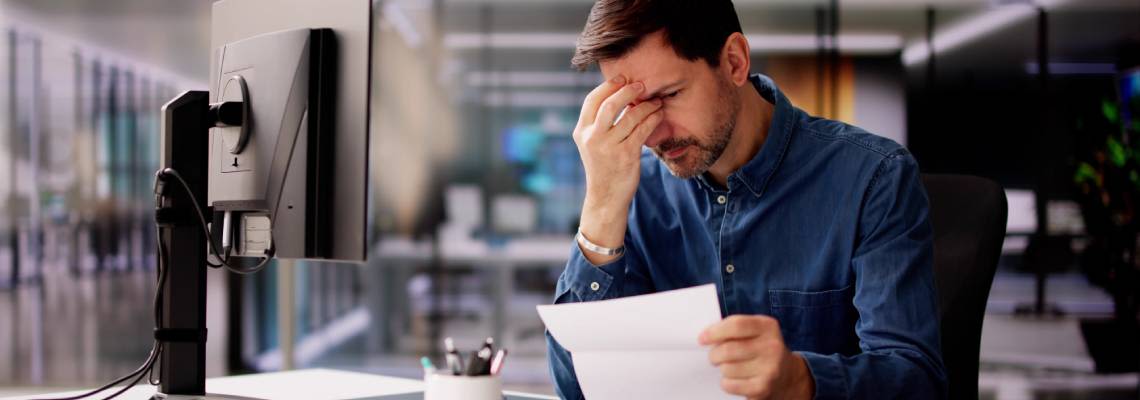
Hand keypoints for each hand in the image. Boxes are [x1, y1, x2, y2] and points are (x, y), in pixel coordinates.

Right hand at [573, 76, 663, 263]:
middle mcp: (592, 138)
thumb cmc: (603, 167)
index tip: (622, 78)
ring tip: (655, 100)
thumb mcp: (592, 144)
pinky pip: (642, 130)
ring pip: (629, 116)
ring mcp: (608, 147)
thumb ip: (598, 123)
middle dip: (627, 91)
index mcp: (581, 132)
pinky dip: (652, 119)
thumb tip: (617, 94)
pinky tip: (658, 114)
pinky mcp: (626, 155)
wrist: (606, 197)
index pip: (592, 100)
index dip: (608, 86)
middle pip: (609, 104)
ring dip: (645, 105)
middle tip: (641, 85)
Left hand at [699, 315, 814, 399]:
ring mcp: (770, 369)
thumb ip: (734, 329)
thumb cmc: (761, 349)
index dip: (715, 332)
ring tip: (728, 367)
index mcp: (768, 326)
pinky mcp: (763, 388)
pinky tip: (734, 379)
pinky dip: (726, 383)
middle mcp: (772, 346)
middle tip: (714, 357)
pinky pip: (730, 385)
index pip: (736, 325)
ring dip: (722, 369)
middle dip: (714, 354)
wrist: (787, 375)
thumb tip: (706, 337)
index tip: (702, 339)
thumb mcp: (755, 332)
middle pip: (728, 349)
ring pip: (727, 368)